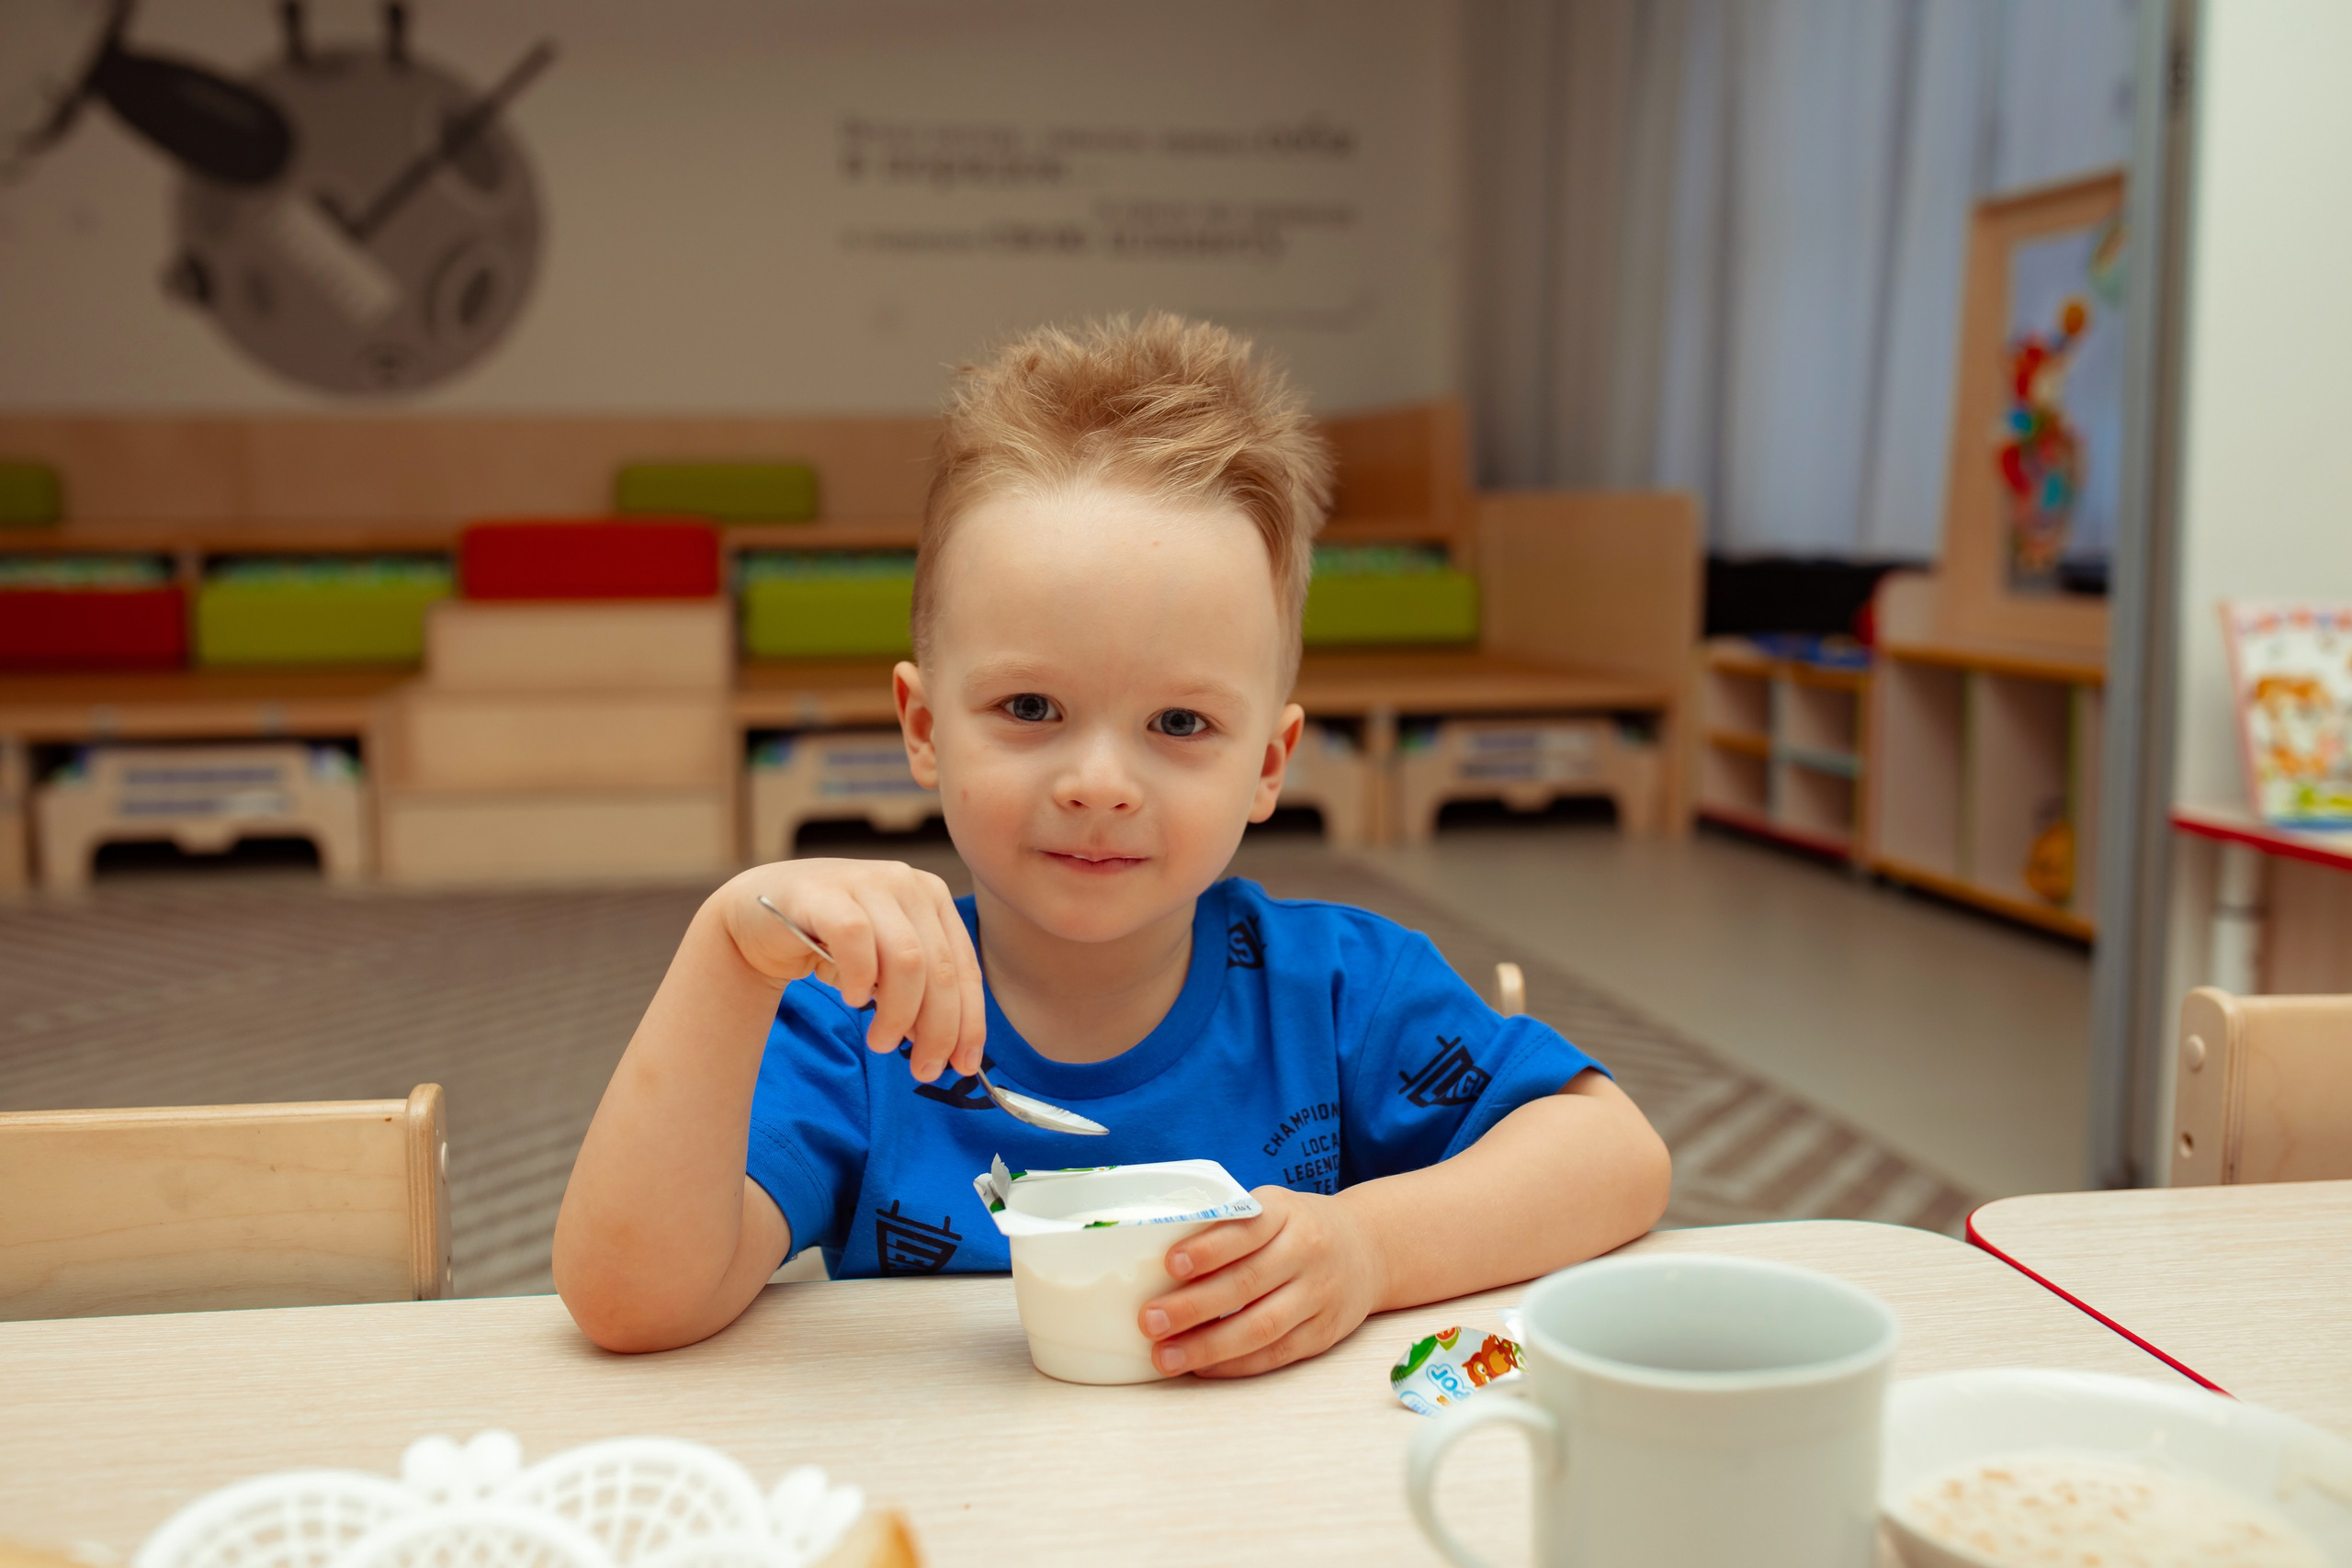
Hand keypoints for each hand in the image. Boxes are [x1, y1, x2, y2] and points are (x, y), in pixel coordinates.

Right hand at [718, 859, 983, 1082]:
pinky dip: (860, 978)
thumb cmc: (829, 943)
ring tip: (880, 1042)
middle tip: (923, 1069)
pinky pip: (856, 940)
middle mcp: (905, 882)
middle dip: (938, 1029)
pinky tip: (853, 999)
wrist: (756, 916)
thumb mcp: (884, 969)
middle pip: (939, 969)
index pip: (964, 966)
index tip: (965, 1065)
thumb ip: (918, 995)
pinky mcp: (824, 893)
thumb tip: (948, 1046)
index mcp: (931, 897)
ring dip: (898, 1014)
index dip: (970, 1021)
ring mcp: (865, 882)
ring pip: (906, 960)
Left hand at [1137, 1187, 1385, 1378]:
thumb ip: (1227, 1224)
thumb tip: (1152, 1256)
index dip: (1209, 1248)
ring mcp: (1320, 1295)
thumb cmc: (1296, 1226)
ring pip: (1261, 1326)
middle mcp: (1307, 1252)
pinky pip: (1277, 1353)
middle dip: (1194, 1306)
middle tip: (1149, 1321)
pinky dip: (1236, 1364)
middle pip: (1248, 1283)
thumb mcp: (1271, 1207)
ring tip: (1165, 1357)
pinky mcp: (1324, 1332)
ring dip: (1208, 1346)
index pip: (1247, 1229)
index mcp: (1286, 1213)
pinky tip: (1202, 1368)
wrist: (1367, 1248)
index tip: (1171, 1264)